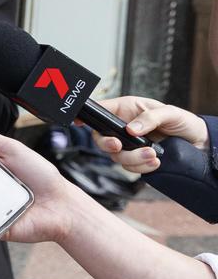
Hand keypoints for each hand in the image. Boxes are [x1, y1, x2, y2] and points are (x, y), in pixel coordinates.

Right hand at [93, 95, 207, 172]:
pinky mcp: (138, 160)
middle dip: (108, 145)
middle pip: (101, 138)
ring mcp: (129, 145)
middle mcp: (122, 128)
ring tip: (152, 155)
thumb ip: (149, 118)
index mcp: (125, 110)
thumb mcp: (169, 112)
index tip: (78, 122)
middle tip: (119, 145)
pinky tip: (155, 163)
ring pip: (116, 156)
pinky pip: (130, 167)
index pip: (99, 111)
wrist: (200, 144)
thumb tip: (130, 129)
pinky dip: (141, 167)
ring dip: (132, 158)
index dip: (85, 116)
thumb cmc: (183, 121)